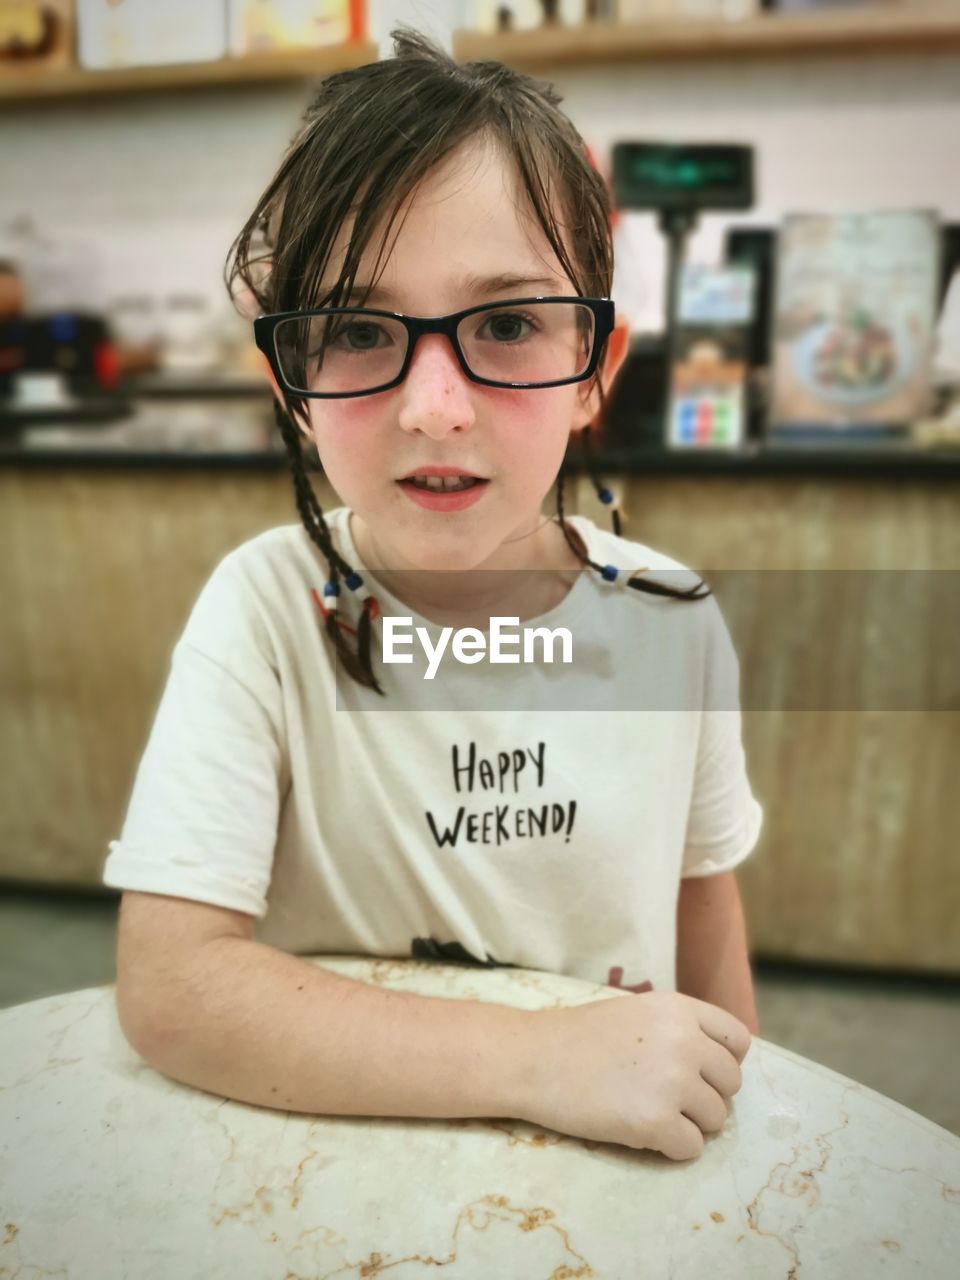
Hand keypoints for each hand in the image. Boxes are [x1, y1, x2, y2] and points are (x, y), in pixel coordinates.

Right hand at [517, 991, 751, 1159]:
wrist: (533, 1058)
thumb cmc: (579, 1035)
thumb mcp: (638, 1012)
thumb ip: (679, 1029)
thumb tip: (716, 1064)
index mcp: (680, 1009)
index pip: (738, 1041)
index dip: (723, 1061)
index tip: (701, 1073)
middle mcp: (686, 1042)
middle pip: (731, 1084)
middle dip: (706, 1096)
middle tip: (669, 1098)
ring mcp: (674, 1083)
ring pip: (716, 1120)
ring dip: (690, 1123)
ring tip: (650, 1113)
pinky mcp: (656, 1122)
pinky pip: (691, 1148)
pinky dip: (671, 1147)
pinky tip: (641, 1132)